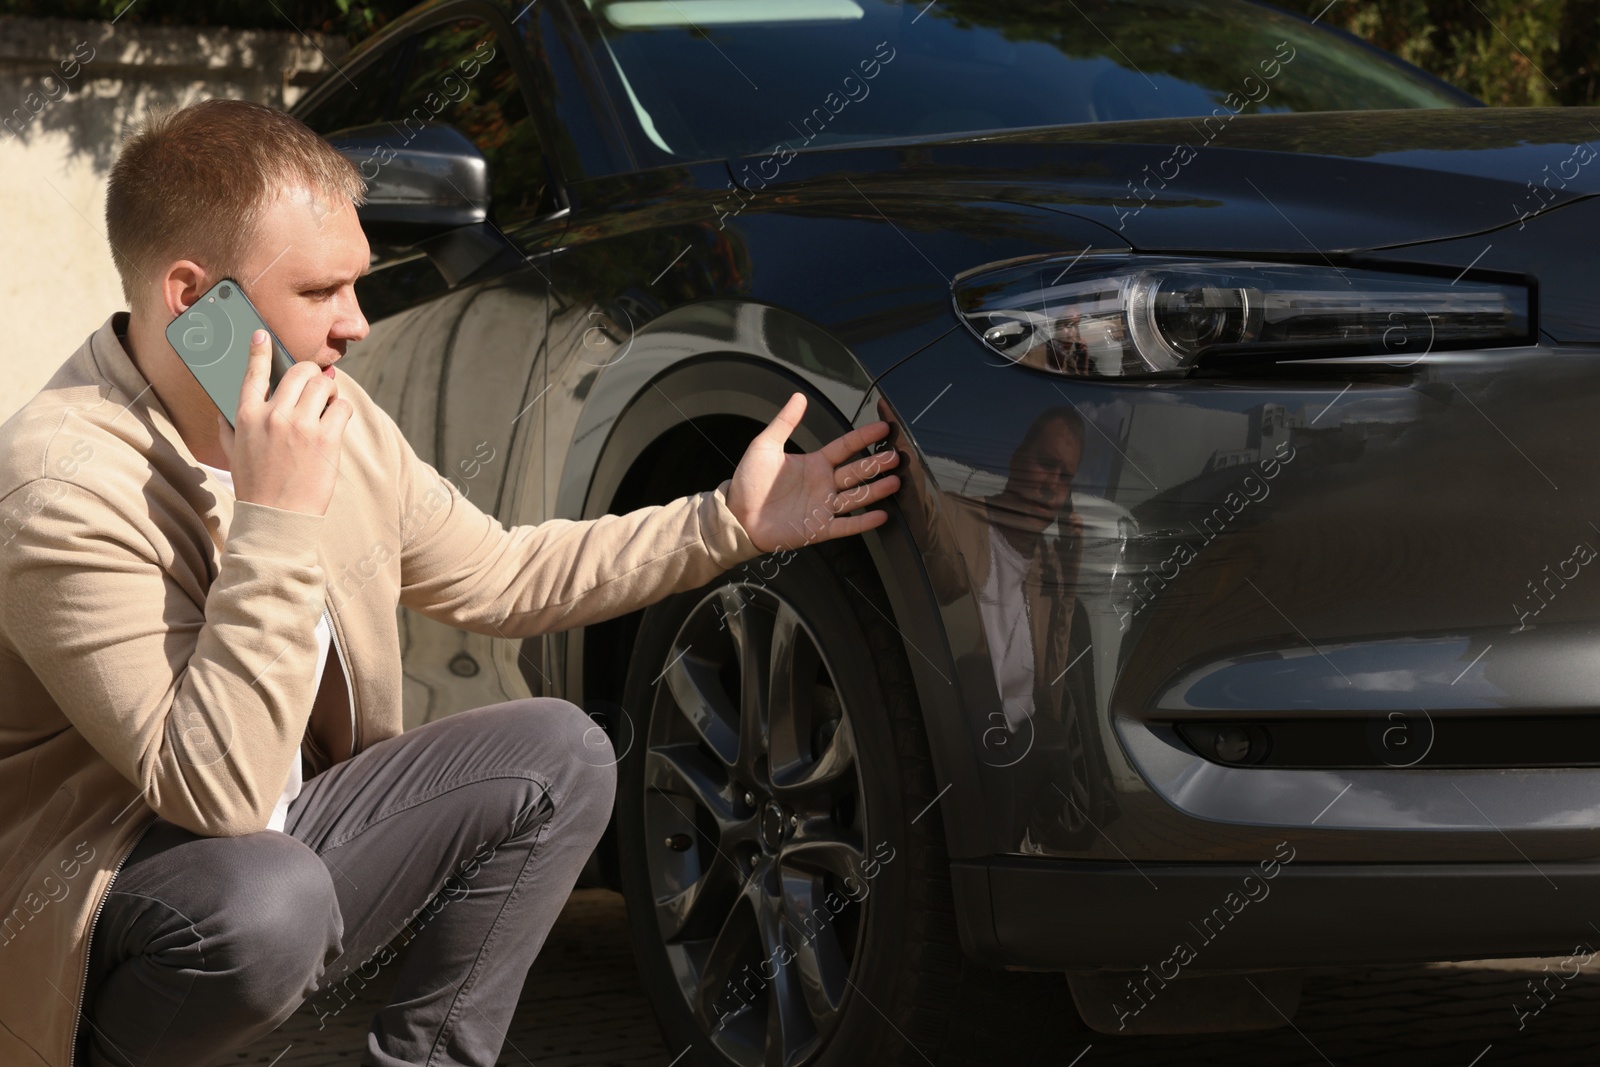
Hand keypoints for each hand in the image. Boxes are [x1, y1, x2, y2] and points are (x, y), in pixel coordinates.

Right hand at [218, 329, 351, 515]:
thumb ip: (228, 427)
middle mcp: (273, 416)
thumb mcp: (234, 453)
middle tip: (316, 384)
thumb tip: (223, 410)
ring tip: (327, 405)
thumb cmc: (256, 485)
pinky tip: (336, 422)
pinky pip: (342, 407)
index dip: (260, 351)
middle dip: (310, 374)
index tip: (263, 336)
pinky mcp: (326, 438)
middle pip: (299, 372)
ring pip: (324, 385)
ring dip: (329, 392)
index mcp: (245, 416)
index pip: (253, 373)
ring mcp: (301, 426)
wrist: (277, 517)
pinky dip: (342, 411)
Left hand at [725, 393, 901, 551]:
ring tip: (895, 481)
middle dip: (877, 464)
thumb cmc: (748, 482)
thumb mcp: (765, 446)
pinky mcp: (819, 528)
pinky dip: (863, 522)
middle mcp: (823, 484)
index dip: (864, 437)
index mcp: (814, 463)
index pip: (845, 447)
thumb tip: (798, 397)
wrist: (737, 515)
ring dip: (877, 489)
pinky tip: (880, 515)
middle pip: (857, 472)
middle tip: (895, 456)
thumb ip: (785, 422)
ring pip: (857, 496)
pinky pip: (846, 525)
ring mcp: (823, 506)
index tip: (882, 428)